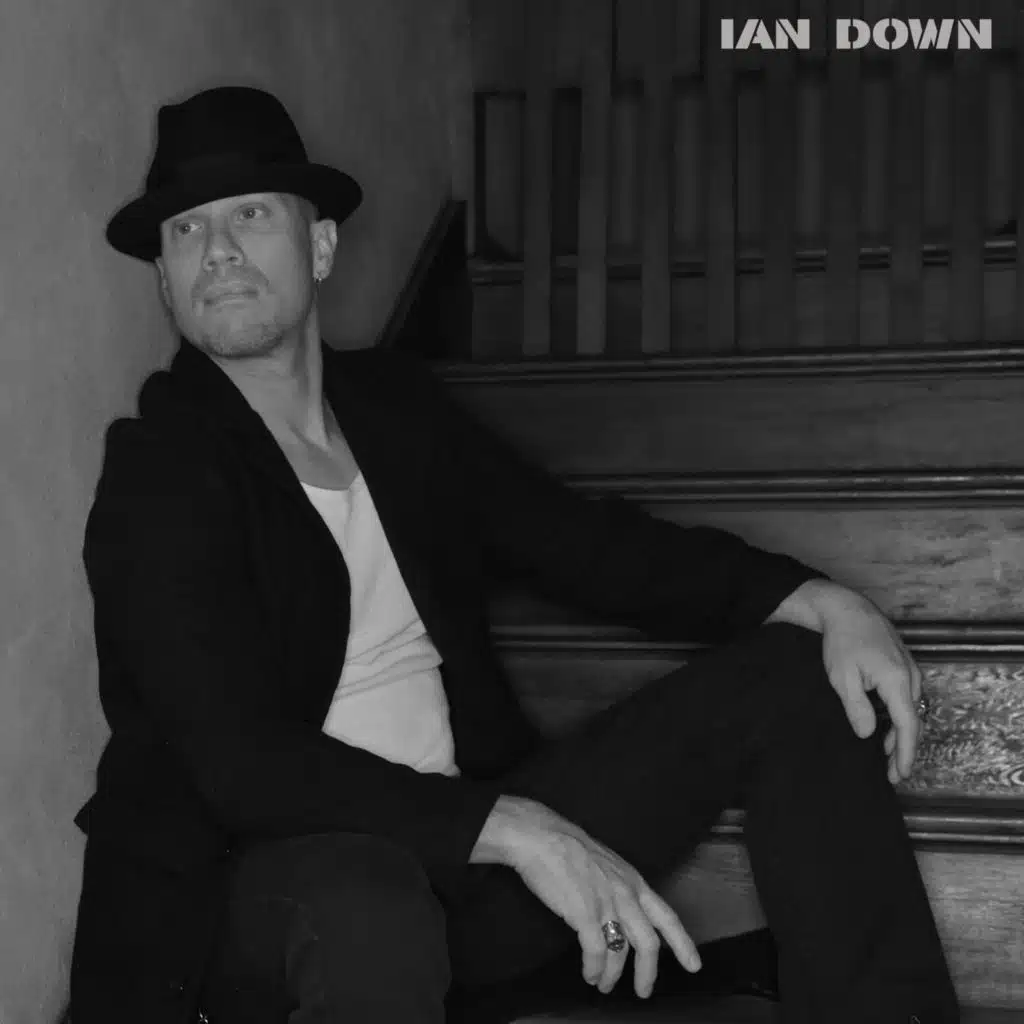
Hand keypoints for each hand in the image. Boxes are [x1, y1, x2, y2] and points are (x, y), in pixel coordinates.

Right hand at [471, 796, 700, 996]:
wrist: (542, 838)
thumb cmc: (569, 848)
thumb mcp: (607, 865)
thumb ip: (618, 888)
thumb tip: (619, 913)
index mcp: (634, 881)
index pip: (667, 916)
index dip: (683, 944)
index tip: (694, 965)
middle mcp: (626, 895)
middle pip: (648, 943)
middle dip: (647, 973)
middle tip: (643, 992)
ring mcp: (607, 905)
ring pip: (621, 952)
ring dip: (613, 975)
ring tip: (603, 985)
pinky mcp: (584, 915)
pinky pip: (595, 952)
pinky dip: (593, 968)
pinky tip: (589, 973)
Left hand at [769, 580, 923, 783]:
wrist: (846, 609)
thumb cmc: (842, 641)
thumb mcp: (842, 678)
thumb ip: (856, 708)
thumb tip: (868, 734)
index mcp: (897, 681)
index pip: (907, 726)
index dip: (905, 753)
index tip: (899, 774)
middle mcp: (911, 677)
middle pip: (914, 721)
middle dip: (904, 749)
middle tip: (893, 774)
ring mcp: (910, 669)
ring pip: (911, 710)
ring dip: (901, 734)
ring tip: (887, 756)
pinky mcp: (903, 665)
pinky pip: (907, 698)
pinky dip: (900, 717)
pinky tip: (887, 727)